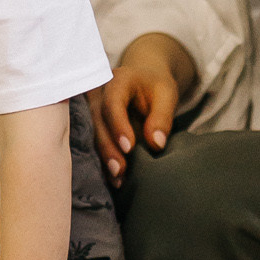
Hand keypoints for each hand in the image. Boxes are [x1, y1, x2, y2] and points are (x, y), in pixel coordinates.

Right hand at [90, 33, 191, 184]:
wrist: (144, 80)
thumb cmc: (156, 87)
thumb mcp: (167, 96)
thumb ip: (162, 118)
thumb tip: (156, 144)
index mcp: (118, 80)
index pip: (113, 102)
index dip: (118, 125)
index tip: (129, 147)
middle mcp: (100, 93)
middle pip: (97, 120)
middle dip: (108, 147)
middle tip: (120, 170)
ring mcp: (93, 109)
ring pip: (92, 134)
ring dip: (104, 158)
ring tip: (118, 179)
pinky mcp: (94, 124)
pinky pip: (94, 143)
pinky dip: (104, 162)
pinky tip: (114, 179)